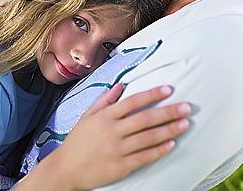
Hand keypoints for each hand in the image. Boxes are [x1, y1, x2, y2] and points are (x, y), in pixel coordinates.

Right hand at [16, 84, 190, 190]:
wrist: (65, 169)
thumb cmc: (77, 140)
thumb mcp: (87, 115)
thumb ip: (105, 99)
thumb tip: (121, 85)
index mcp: (105, 116)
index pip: (133, 101)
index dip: (152, 94)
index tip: (168, 89)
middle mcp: (113, 131)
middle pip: (146, 118)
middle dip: (168, 111)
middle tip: (187, 107)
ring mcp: (117, 150)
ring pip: (149, 137)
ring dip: (169, 130)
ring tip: (185, 124)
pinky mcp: (121, 167)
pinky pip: (144, 157)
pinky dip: (159, 150)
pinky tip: (172, 144)